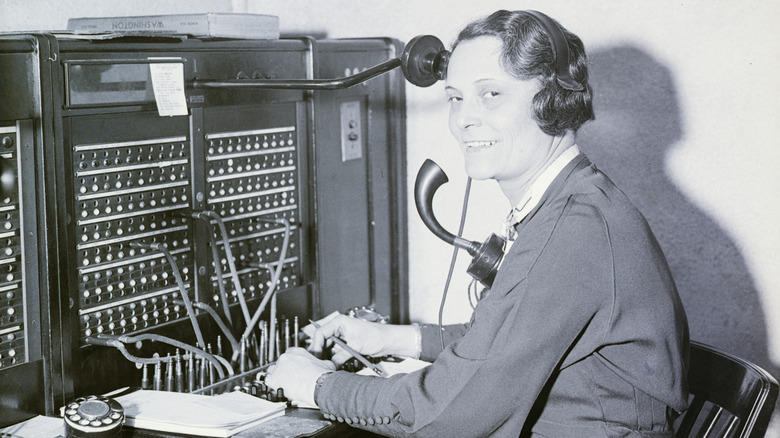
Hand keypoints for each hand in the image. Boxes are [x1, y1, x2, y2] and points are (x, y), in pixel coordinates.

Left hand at [265, 347, 335, 406]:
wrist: (316, 385)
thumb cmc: (321, 375)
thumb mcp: (326, 364)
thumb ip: (321, 363)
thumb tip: (326, 365)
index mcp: (297, 352)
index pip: (289, 354)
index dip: (291, 362)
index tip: (293, 367)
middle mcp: (286, 357)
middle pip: (280, 362)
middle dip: (284, 369)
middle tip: (290, 377)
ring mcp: (278, 367)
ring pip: (272, 370)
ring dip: (276, 376)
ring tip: (282, 383)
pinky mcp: (273, 379)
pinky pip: (267, 380)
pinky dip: (270, 384)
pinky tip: (275, 388)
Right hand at [304, 311, 418, 364]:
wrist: (387, 340)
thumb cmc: (375, 336)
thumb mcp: (356, 346)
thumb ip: (341, 355)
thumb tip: (330, 365)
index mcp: (339, 322)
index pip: (320, 332)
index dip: (317, 345)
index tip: (317, 357)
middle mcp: (338, 327)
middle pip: (322, 340)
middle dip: (320, 352)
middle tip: (319, 364)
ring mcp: (341, 336)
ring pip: (327, 347)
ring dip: (326, 356)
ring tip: (325, 365)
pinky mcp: (345, 343)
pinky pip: (334, 351)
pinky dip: (333, 358)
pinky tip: (332, 364)